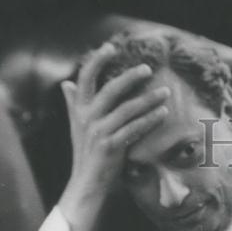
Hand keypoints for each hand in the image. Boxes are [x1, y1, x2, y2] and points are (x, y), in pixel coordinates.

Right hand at [56, 43, 170, 230]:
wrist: (86, 183)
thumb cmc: (86, 154)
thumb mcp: (77, 127)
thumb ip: (74, 105)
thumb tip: (66, 84)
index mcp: (79, 110)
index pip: (85, 78)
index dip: (97, 60)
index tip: (111, 47)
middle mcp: (86, 118)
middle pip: (109, 89)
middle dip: (129, 77)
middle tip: (147, 69)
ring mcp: (98, 132)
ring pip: (126, 109)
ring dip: (148, 99)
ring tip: (165, 92)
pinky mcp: (111, 147)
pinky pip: (134, 129)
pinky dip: (150, 120)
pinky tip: (163, 113)